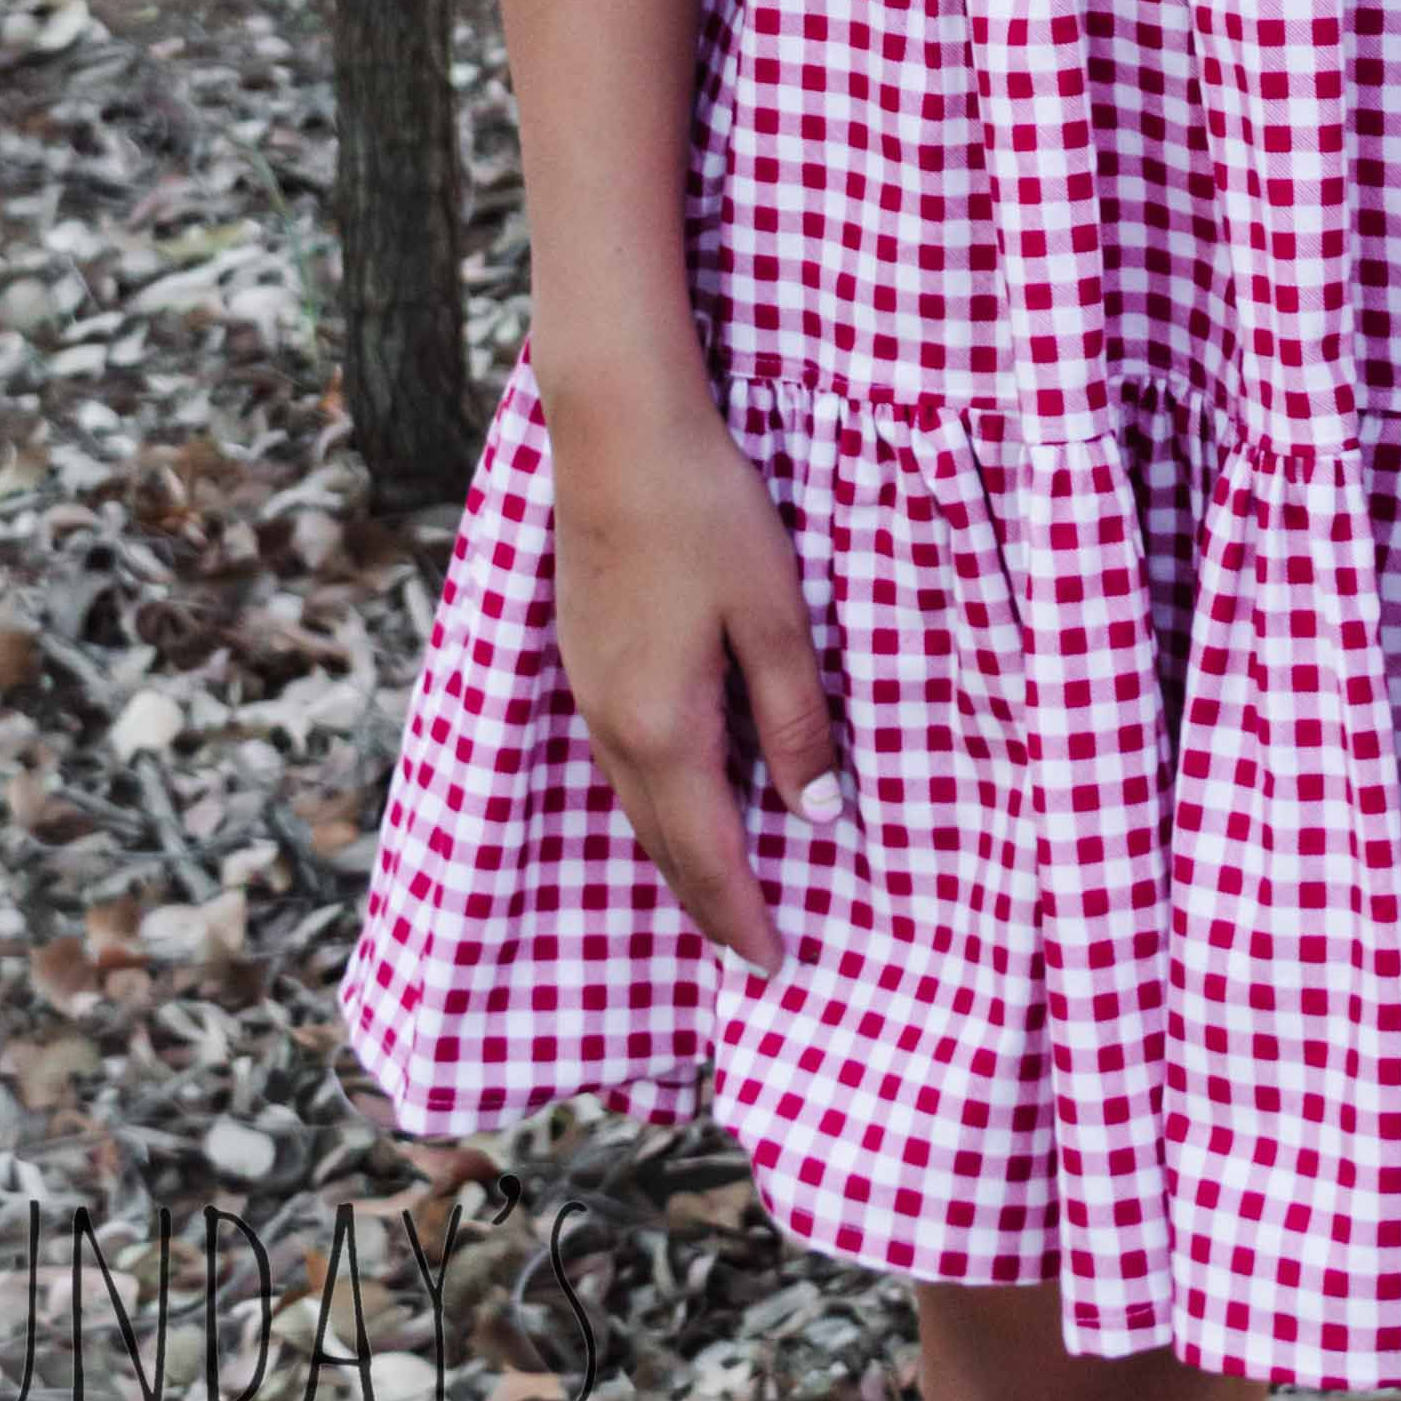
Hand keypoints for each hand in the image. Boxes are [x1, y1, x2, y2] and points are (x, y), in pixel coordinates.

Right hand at [545, 377, 838, 969]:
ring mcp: (588, 691)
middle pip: (661, 844)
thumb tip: (817, 814)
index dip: (740, 916)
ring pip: (635, 805)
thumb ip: (796, 720)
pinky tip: (679, 796)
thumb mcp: (776, 616)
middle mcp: (613, 726)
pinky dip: (656, 804)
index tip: (774, 967)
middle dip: (707, 904)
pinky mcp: (583, 656)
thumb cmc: (707, 515)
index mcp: (665, 727)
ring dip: (677, 856)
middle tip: (750, 956)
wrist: (615, 433)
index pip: (706, 854)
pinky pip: (621, 763)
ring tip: (720, 892)